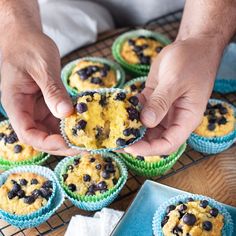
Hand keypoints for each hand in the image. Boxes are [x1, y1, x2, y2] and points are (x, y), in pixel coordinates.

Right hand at [1, 29, 77, 155]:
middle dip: (62, 145)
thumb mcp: (42, 67)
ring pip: (51, 132)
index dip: (46, 142)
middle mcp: (26, 111)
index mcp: (16, 103)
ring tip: (89, 140)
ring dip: (68, 139)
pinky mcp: (47, 106)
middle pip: (41, 137)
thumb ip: (53, 90)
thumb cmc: (28, 47)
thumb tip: (66, 113)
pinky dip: (71, 126)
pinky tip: (85, 126)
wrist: (25, 38)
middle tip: (85, 146)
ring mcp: (37, 110)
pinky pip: (59, 121)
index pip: (27, 132)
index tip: (66, 143)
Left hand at [125, 37, 222, 155]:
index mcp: (186, 119)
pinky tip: (120, 109)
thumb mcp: (176, 81)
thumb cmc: (192, 61)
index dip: (150, 149)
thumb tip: (146, 122)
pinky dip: (130, 111)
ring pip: (146, 126)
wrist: (192, 46)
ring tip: (113, 128)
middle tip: (116, 140)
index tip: (130, 149)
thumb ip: (161, 102)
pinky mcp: (153, 99)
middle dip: (136, 142)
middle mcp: (174, 118)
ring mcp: (163, 109)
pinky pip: (140, 110)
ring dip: (131, 128)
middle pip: (154, 138)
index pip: (168, 144)